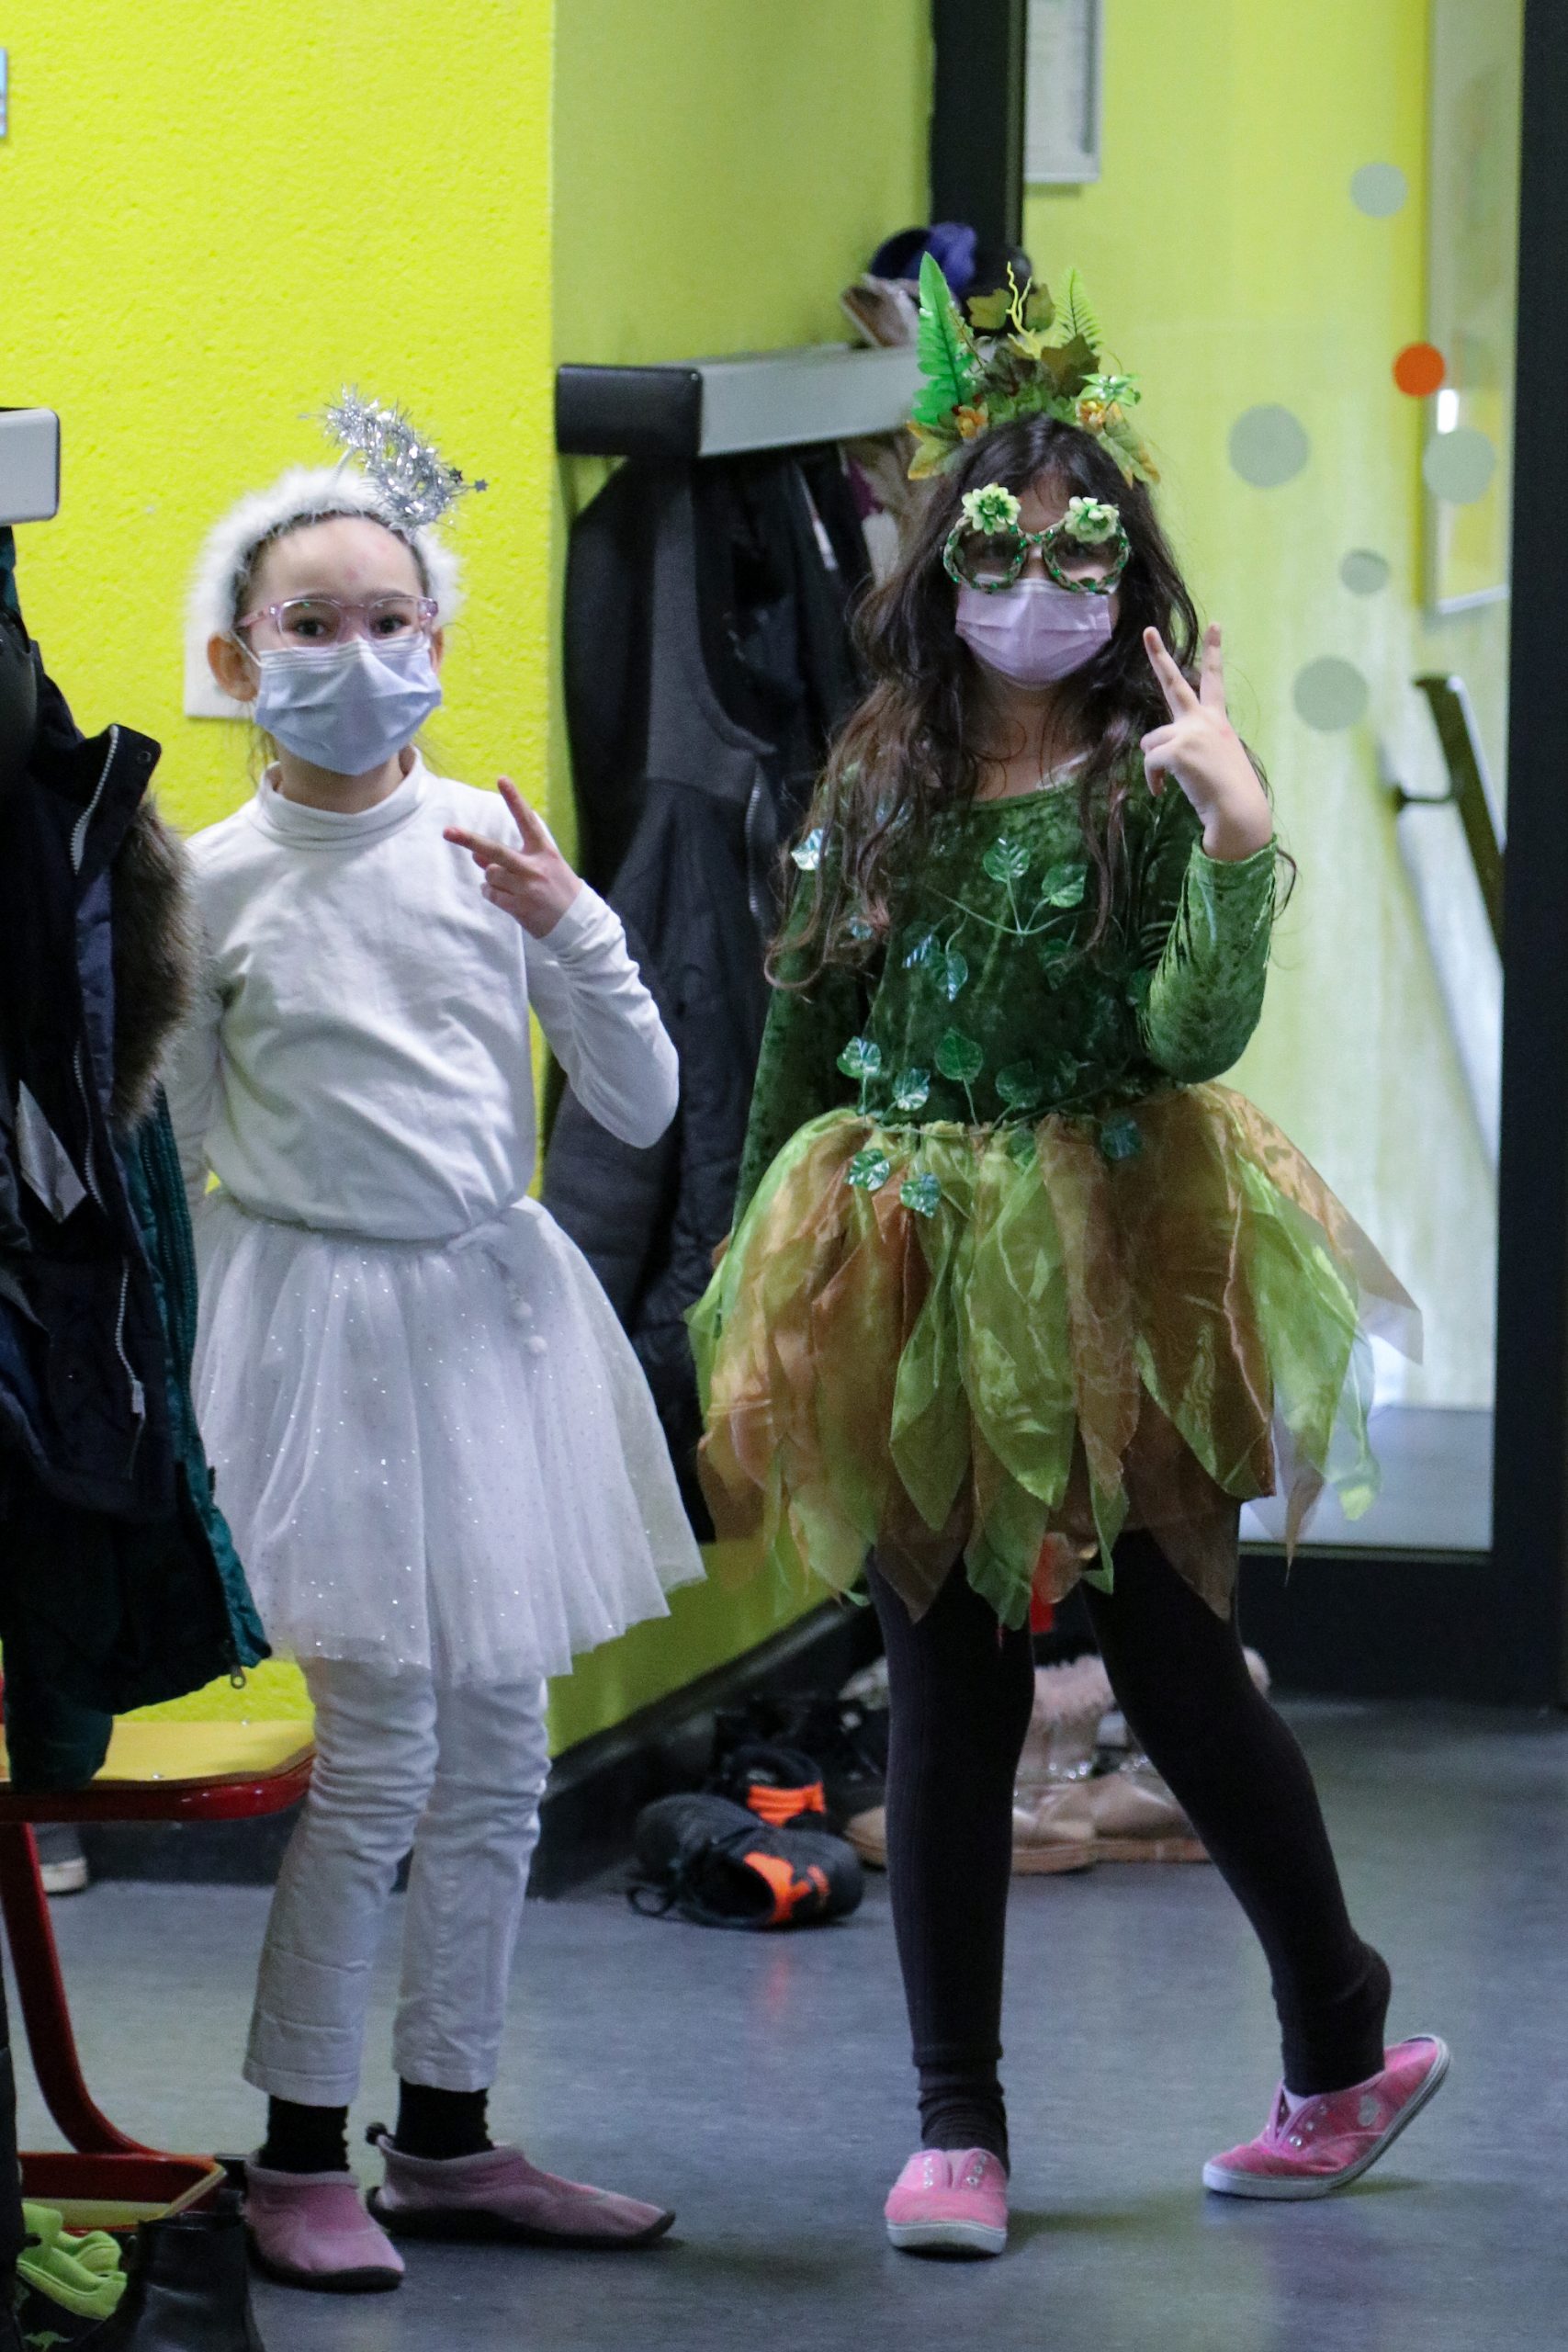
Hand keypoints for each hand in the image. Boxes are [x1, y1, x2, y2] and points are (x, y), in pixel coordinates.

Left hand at [444, 777, 582, 937]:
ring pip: (490, 874)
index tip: (502, 779)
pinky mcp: (520, 907)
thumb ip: (510, 858)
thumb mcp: (542, 867)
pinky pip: (491, 894)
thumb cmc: (558, 890)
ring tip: (509, 886)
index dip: (515, 799)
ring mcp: (526, 888)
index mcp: (545, 852)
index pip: (527, 820)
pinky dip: (492, 894)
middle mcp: (535, 867)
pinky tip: (507, 898)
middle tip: (447, 832)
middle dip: (470, 840)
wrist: (578, 923)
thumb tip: (476, 855)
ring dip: (492, 878)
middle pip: (496, 850)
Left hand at [1141, 624, 1273, 860]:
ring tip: (1170, 781)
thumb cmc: (1228, 793)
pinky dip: (1153, 780)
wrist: (1237, 811)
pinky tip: (1162, 792)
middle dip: (1159, 655)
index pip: (1214, 681)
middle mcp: (1203, 720)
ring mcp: (1189, 732)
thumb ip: (1191, 745)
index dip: (1214, 652)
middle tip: (1148, 632)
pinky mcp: (1175, 750)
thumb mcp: (1215, 759)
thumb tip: (1151, 749)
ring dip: (1155, 763)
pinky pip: (1149, 762)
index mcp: (1216, 720)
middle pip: (1174, 682)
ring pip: (1150, 741)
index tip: (1215, 624)